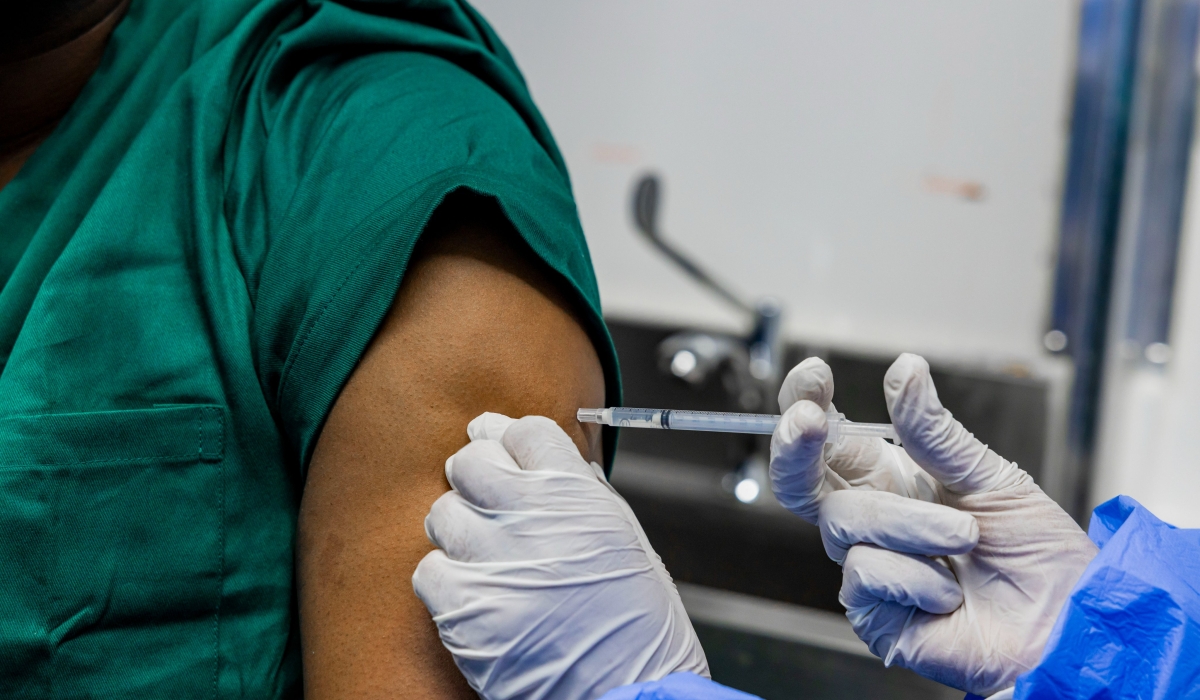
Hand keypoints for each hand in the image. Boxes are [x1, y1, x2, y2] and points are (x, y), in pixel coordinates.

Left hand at [412, 413, 708, 699]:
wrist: (628, 690)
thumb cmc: (638, 622)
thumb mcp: (627, 538)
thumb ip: (583, 495)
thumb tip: (547, 464)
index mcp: (579, 495)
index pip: (523, 432)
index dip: (508, 437)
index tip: (499, 445)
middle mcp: (533, 517)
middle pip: (472, 460)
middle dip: (475, 474)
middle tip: (482, 496)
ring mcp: (494, 560)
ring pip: (442, 512)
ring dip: (458, 527)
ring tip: (481, 553)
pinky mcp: (463, 607)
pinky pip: (428, 570)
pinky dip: (445, 580)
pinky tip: (474, 592)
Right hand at [771, 354, 1097, 694]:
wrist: (1066, 623)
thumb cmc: (1038, 555)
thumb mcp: (992, 477)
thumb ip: (936, 431)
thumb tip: (906, 370)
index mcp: (892, 481)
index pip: (830, 439)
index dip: (808, 404)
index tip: (815, 374)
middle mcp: (871, 522)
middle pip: (799, 482)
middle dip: (796, 447)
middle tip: (809, 422)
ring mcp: (868, 569)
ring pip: (843, 522)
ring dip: (910, 524)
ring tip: (966, 537)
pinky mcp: (872, 616)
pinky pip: (865, 574)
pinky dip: (916, 578)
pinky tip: (949, 593)